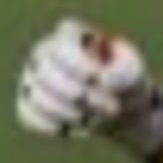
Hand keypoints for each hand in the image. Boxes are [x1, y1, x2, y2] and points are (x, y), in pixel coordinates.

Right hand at [16, 18, 162, 159]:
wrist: (118, 109)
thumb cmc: (125, 85)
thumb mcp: (134, 75)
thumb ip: (124, 73)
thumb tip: (102, 81)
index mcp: (69, 35)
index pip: (60, 48)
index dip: (78, 67)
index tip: (98, 80)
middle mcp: (45, 52)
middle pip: (46, 74)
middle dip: (79, 97)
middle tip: (108, 108)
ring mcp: (34, 78)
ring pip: (36, 96)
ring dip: (68, 114)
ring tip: (91, 119)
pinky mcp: (30, 103)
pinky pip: (29, 114)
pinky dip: (52, 125)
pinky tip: (72, 127)